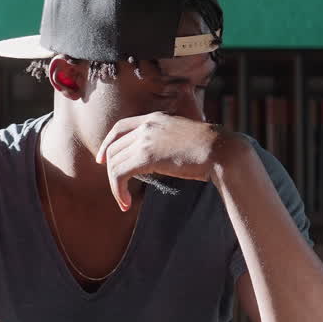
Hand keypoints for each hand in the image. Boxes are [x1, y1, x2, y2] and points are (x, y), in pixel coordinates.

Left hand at [95, 113, 231, 210]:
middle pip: (113, 148)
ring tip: (124, 201)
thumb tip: (165, 157)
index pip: (120, 127)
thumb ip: (169, 141)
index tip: (102, 159)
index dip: (107, 143)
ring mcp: (145, 139)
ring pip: (114, 163)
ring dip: (115, 186)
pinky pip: (119, 174)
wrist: (220, 150)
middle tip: (117, 189)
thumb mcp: (185, 136)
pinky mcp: (145, 156)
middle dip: (110, 170)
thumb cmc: (210, 149)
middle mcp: (147, 125)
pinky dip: (118, 191)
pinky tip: (126, 203)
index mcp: (155, 118)